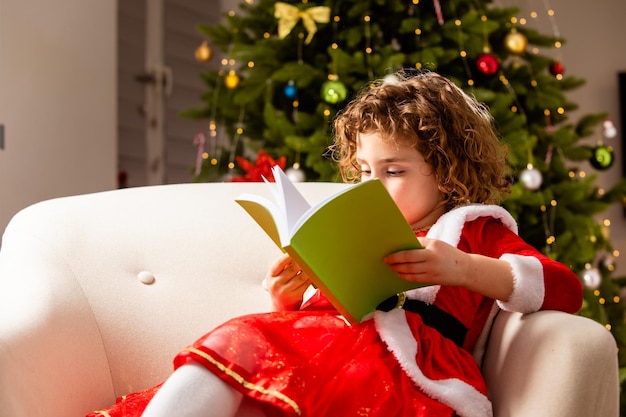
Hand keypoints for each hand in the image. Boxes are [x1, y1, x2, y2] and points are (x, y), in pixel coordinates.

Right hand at [264, 253, 310, 310]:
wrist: (280, 307)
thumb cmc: (280, 287)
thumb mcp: (277, 277)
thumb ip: (285, 266)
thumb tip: (297, 253)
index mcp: (271, 276)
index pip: (280, 263)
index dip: (289, 256)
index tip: (297, 249)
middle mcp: (276, 283)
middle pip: (292, 269)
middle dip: (302, 262)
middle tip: (309, 256)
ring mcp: (285, 291)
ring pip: (301, 277)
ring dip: (308, 270)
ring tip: (313, 264)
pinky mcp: (294, 296)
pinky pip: (305, 285)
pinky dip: (311, 279)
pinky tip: (313, 274)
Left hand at [384, 237, 513, 299]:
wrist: (465, 269)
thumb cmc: (448, 254)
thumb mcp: (437, 244)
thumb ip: (421, 244)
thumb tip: (403, 245)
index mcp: (432, 247)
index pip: (410, 250)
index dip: (397, 254)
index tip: (388, 254)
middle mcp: (431, 259)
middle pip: (408, 261)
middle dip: (395, 262)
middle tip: (386, 262)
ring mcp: (432, 270)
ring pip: (410, 271)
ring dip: (398, 270)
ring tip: (392, 268)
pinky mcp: (432, 279)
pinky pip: (415, 279)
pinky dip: (405, 277)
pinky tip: (400, 274)